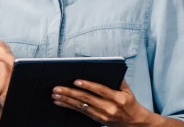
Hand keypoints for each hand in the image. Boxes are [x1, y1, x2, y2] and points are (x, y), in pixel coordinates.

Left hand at [52, 79, 166, 126]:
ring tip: (55, 95)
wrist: (134, 122)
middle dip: (70, 93)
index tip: (76, 81)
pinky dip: (68, 106)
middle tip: (57, 88)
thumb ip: (119, 79)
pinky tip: (59, 102)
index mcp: (118, 98)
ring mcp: (102, 115)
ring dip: (66, 100)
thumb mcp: (127, 90)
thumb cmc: (129, 102)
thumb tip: (107, 67)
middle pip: (87, 98)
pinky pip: (80, 111)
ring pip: (81, 106)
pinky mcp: (97, 119)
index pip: (101, 90)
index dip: (88, 85)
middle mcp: (110, 107)